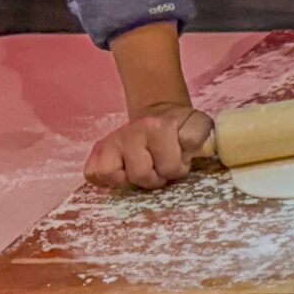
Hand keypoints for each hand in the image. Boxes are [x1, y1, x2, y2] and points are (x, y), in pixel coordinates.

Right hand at [85, 103, 214, 190]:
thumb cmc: (181, 127)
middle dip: (155, 177)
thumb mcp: (199, 127)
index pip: (169, 167)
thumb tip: (185, 150)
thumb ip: (198, 138)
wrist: (162, 115)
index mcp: (157, 126)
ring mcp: (111, 141)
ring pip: (112, 175)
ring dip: (129, 179)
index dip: (178, 169)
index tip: (180, 159)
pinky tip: (124, 171)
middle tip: (160, 166)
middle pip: (140, 175)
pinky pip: (93, 175)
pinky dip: (108, 179)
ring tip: (142, 169)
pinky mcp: (97, 151)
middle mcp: (130, 131)